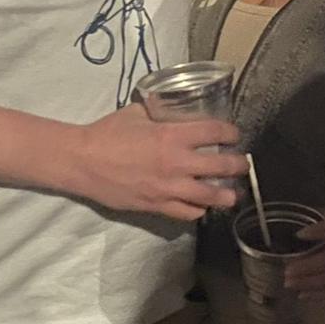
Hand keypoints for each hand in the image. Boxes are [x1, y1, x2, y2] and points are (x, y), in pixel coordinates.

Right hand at [67, 108, 246, 221]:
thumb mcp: (136, 113)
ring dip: (226, 194)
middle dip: (238, 165)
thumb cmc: (106, 133)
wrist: (82, 162)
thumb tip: (170, 111)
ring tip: (233, 193)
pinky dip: (199, 209)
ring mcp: (168, 188)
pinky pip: (187, 212)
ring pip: (210, 196)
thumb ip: (159, 114)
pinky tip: (202, 205)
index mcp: (172, 136)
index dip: (230, 133)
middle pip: (221, 167)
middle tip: (242, 164)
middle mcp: (176, 163)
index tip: (233, 135)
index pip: (215, 133)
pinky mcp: (157, 206)